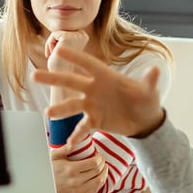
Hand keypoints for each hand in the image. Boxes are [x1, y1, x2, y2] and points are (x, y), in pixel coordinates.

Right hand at [32, 45, 165, 144]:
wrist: (145, 121)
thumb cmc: (146, 101)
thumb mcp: (149, 91)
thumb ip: (149, 81)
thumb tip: (156, 70)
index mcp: (106, 77)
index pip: (88, 64)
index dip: (75, 58)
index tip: (59, 50)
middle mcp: (95, 89)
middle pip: (71, 82)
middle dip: (54, 79)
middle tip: (36, 76)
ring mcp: (92, 105)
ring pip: (72, 105)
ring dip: (60, 109)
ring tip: (48, 114)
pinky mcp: (94, 120)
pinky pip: (82, 127)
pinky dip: (76, 135)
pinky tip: (69, 143)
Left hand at [45, 30, 88, 71]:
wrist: (61, 79)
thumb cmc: (60, 66)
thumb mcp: (63, 48)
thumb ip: (63, 37)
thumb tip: (57, 29)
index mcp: (84, 36)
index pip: (64, 30)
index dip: (58, 42)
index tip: (56, 54)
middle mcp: (82, 34)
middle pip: (60, 30)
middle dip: (54, 42)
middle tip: (52, 55)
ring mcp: (76, 35)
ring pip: (56, 32)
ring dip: (51, 44)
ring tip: (53, 55)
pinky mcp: (67, 37)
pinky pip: (53, 34)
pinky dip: (49, 44)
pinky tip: (52, 54)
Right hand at [50, 144, 106, 192]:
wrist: (43, 186)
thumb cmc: (48, 170)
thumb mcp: (54, 156)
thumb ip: (65, 148)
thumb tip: (74, 141)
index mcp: (71, 169)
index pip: (94, 163)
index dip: (100, 158)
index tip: (99, 155)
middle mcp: (76, 181)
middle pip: (98, 171)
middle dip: (103, 164)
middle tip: (102, 160)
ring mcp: (78, 190)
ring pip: (99, 182)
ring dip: (104, 174)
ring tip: (103, 168)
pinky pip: (94, 190)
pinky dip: (100, 183)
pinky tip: (99, 178)